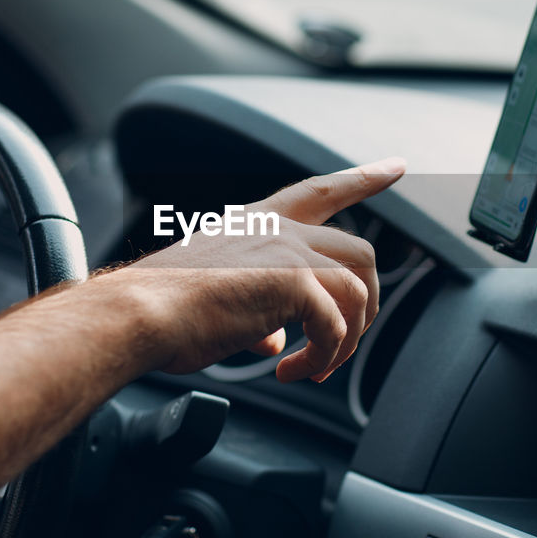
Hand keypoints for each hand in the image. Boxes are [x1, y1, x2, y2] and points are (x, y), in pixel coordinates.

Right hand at [123, 157, 405, 383]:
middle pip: (361, 253)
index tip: (397, 166)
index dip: (363, 178)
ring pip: (358, 290)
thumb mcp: (216, 297)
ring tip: (315, 368)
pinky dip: (324, 356)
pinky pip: (335, 325)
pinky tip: (293, 372)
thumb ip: (257, 310)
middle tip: (347, 340)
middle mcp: (279, 229)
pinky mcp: (292, 282)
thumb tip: (276, 339)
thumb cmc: (163, 309)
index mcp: (258, 223)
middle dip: (367, 302)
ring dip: (346, 339)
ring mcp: (288, 251)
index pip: (321, 190)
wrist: (140, 313)